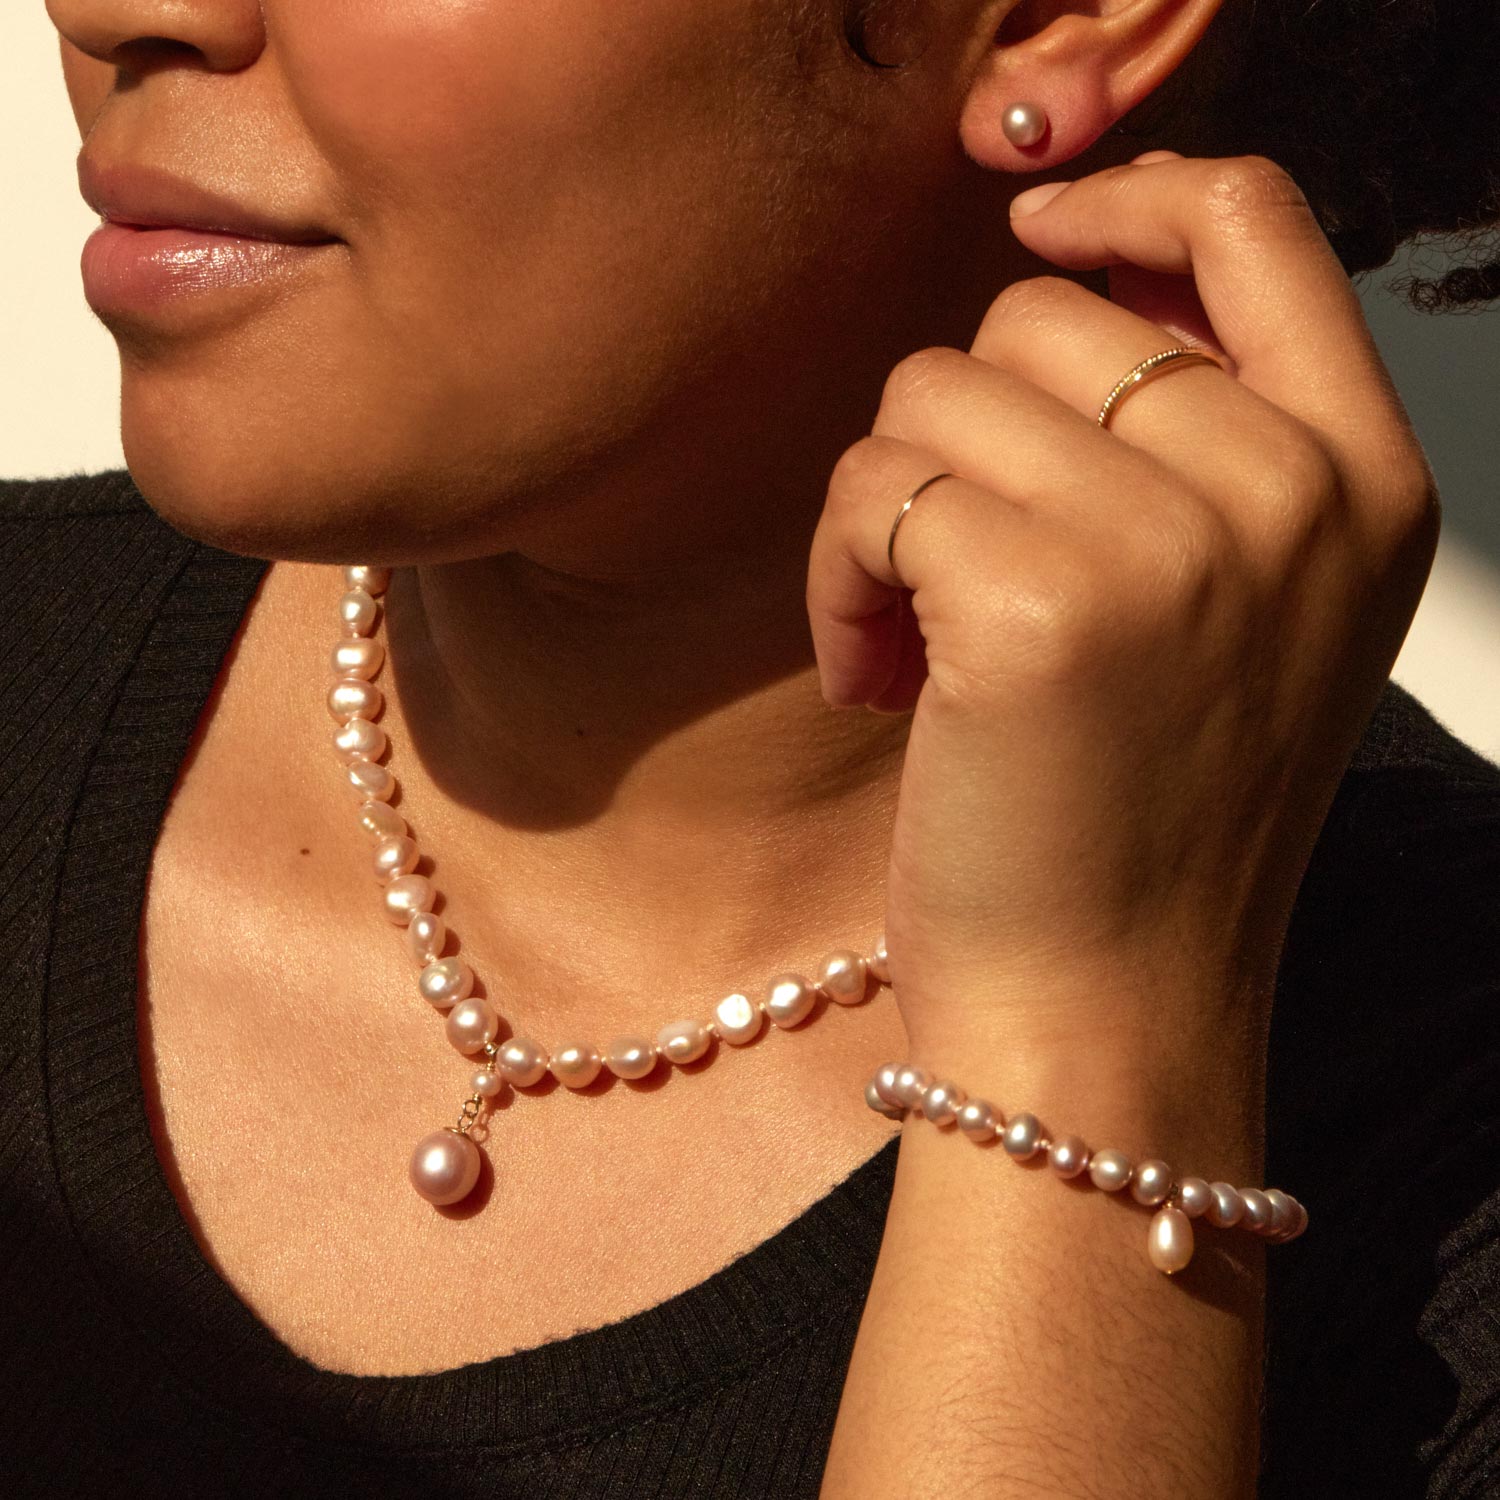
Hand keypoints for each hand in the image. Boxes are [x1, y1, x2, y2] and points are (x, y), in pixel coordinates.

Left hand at [805, 152, 1439, 1058]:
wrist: (1107, 1012)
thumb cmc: (1143, 817)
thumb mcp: (1241, 611)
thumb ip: (1196, 440)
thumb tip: (1070, 279)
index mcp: (1364, 480)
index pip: (1257, 223)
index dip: (1127, 198)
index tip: (1037, 229)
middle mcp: (1294, 490)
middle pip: (1036, 317)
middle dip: (958, 435)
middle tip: (956, 570)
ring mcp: (1175, 540)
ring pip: (932, 391)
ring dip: (887, 508)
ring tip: (917, 635)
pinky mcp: (1039, 600)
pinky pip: (874, 486)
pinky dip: (840, 577)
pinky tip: (878, 675)